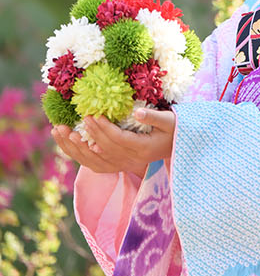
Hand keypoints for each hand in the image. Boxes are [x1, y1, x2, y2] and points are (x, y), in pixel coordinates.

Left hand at [51, 108, 175, 176]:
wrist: (181, 146)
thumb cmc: (177, 128)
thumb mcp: (170, 120)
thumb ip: (154, 117)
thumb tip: (136, 112)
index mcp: (144, 149)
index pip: (119, 140)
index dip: (105, 129)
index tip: (93, 115)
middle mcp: (133, 160)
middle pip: (105, 150)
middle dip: (89, 134)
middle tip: (77, 119)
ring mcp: (126, 164)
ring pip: (97, 160)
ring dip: (77, 148)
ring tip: (61, 132)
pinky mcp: (122, 163)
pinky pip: (98, 164)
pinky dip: (82, 155)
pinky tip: (71, 144)